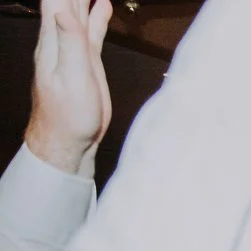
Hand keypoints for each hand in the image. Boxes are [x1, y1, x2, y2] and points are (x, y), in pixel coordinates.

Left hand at [26, 0, 113, 174]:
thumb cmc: (69, 116)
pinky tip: (101, 4)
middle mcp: (60, 38)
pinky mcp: (85, 61)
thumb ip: (70, 43)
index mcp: (54, 38)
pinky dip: (96, 13)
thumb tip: (65, 11)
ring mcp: (72, 48)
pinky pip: (90, 29)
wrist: (69, 141)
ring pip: (77, 8)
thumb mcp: (70, 78)